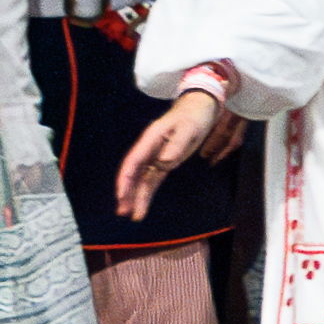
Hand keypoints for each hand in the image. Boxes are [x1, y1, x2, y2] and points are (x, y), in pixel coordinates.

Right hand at [112, 83, 236, 221]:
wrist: (201, 107)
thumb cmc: (194, 115)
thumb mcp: (188, 128)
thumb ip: (176, 145)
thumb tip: (163, 163)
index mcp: (151, 139)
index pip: (134, 162)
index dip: (125, 179)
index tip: (121, 195)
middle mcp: (149, 149)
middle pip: (134, 173)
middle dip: (127, 192)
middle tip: (123, 212)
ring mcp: (156, 156)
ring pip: (142, 179)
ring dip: (136, 197)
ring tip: (132, 216)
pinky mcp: (164, 161)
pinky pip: (153, 180)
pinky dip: (147, 193)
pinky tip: (142, 206)